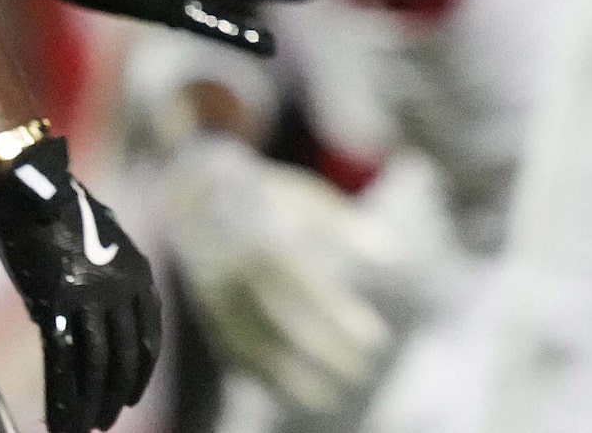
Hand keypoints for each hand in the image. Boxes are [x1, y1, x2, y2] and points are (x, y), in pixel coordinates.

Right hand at [0, 137, 159, 432]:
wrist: (29, 183)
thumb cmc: (59, 208)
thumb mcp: (101, 240)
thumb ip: (105, 277)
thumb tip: (95, 312)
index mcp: (137, 271)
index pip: (148, 334)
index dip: (140, 369)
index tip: (131, 395)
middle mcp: (121, 286)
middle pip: (124, 356)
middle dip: (115, 394)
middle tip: (104, 423)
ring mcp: (89, 296)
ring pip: (96, 366)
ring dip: (90, 404)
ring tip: (84, 430)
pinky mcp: (55, 303)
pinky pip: (62, 364)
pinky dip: (62, 399)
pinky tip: (59, 422)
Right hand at [162, 134, 395, 413]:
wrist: (197, 192)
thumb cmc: (272, 196)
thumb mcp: (310, 199)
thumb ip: (349, 228)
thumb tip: (394, 258)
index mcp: (269, 242)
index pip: (311, 290)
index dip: (342, 318)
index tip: (376, 340)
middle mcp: (238, 274)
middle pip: (284, 325)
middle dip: (323, 354)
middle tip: (360, 373)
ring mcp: (216, 298)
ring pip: (254, 348)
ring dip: (289, 379)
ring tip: (327, 399)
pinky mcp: (205, 313)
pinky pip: (230, 353)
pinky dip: (257, 376)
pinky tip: (284, 391)